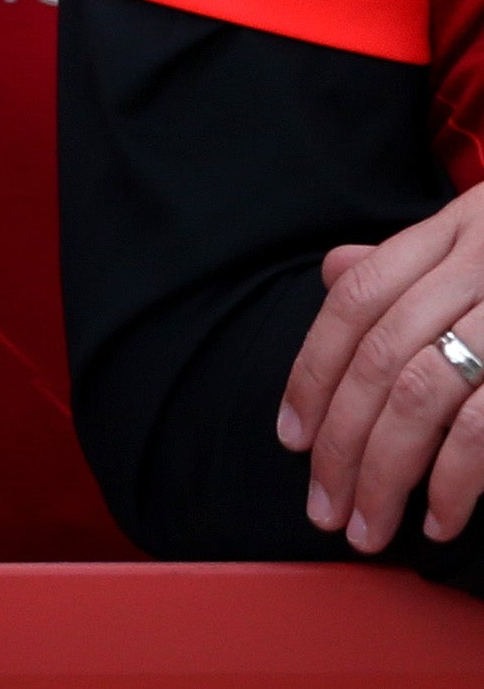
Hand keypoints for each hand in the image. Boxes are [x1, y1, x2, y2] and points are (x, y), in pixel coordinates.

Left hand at [283, 183, 483, 549]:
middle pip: (378, 358)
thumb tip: (335, 273)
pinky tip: (439, 520)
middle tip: (324, 509)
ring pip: (419, 396)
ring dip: (384, 474)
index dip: (312, 371)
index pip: (354, 300)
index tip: (293, 437)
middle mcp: (482, 263)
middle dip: (341, 443)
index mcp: (457, 230)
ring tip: (369, 528)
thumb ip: (417, 262)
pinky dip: (452, 482)